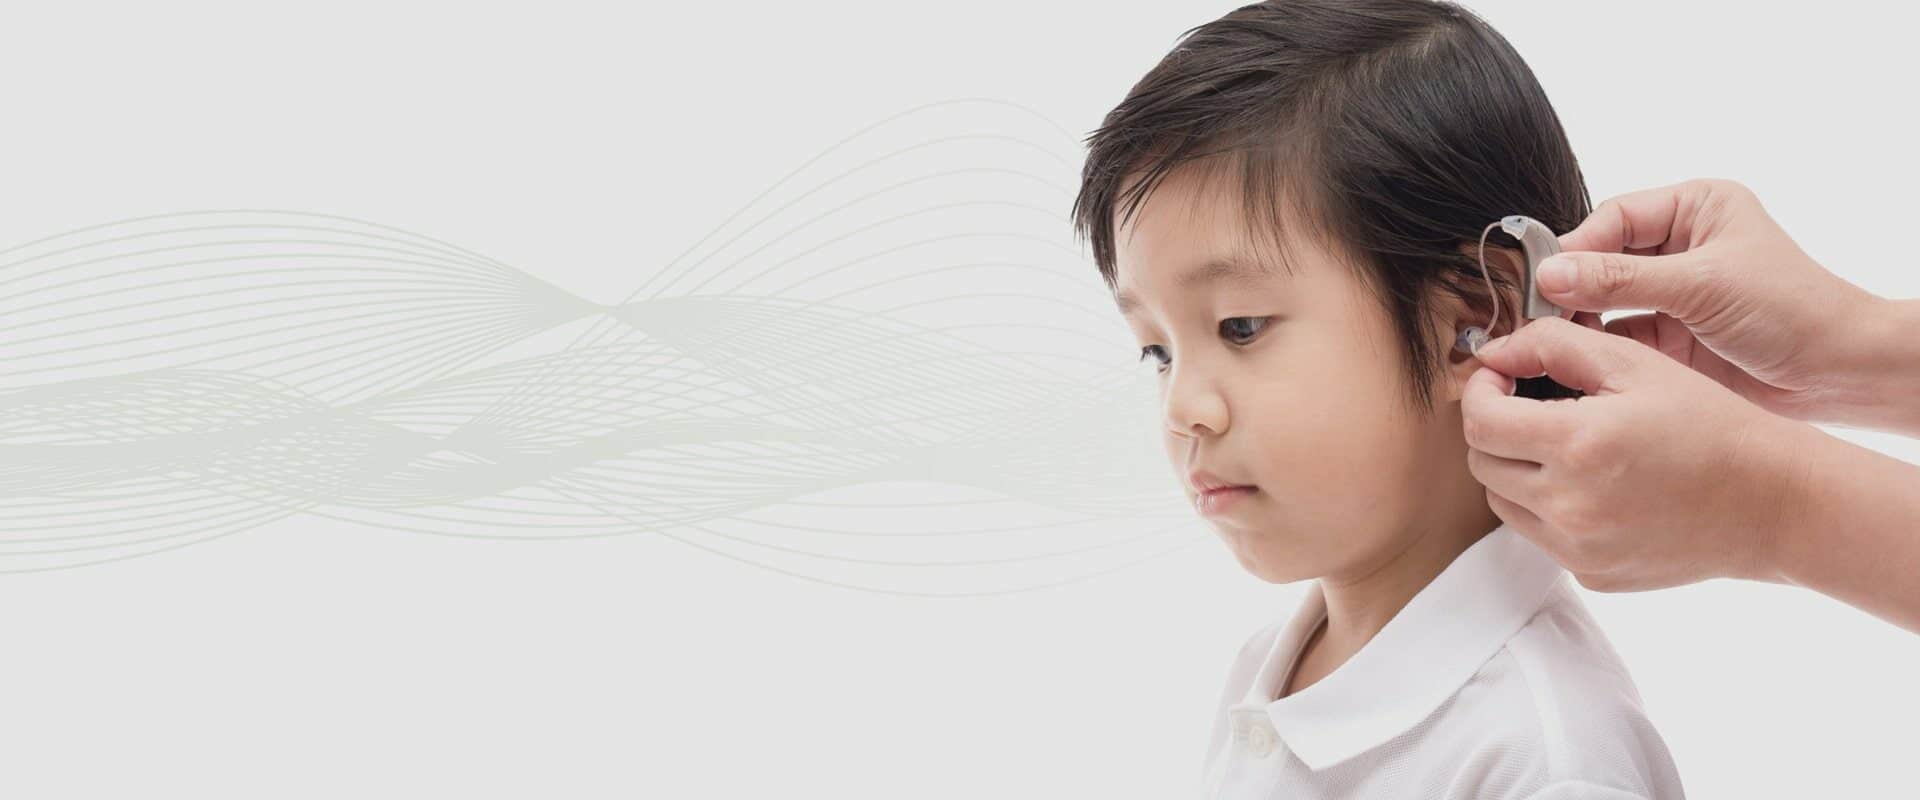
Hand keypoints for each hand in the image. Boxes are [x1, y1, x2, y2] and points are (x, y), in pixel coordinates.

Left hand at [1461, 316, 1811, 590]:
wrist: (1771, 502)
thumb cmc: (1709, 423)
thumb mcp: (1636, 365)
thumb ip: (1554, 346)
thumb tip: (1497, 352)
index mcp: (1577, 446)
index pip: (1479, 421)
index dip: (1481, 390)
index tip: (1501, 377)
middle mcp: (1569, 506)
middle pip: (1483, 463)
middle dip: (1495, 427)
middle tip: (1529, 405)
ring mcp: (1578, 549)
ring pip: (1503, 502)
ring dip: (1516, 469)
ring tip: (1563, 444)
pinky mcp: (1591, 575)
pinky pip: (1540, 535)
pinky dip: (1549, 507)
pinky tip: (1594, 485)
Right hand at [1537, 178, 1904, 431]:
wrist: (1837, 372)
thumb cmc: (1791, 309)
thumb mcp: (1700, 285)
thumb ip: (1620, 279)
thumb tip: (1551, 273)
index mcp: (1697, 208)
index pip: (1615, 217)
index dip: (1579, 246)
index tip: (1545, 276)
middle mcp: (1682, 245)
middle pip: (1604, 257)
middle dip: (1574, 283)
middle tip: (1539, 310)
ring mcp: (1674, 292)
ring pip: (1606, 298)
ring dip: (1581, 316)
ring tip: (1551, 337)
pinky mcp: (1671, 336)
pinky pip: (1618, 334)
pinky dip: (1598, 346)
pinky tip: (1575, 358)